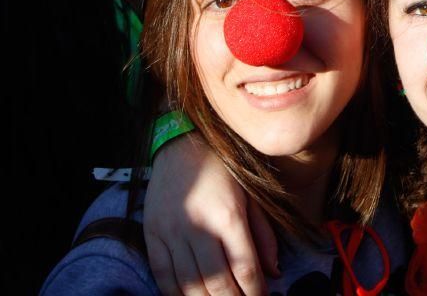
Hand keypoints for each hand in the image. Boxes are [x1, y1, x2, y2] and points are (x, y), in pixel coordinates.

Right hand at [143, 134, 278, 294]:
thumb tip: (275, 272)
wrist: (180, 145)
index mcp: (228, 216)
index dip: (255, 292)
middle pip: (217, 283)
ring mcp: (172, 232)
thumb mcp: (250, 195)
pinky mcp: (152, 234)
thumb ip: (263, 235)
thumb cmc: (221, 170)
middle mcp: (198, 227)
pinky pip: (162, 275)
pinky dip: (176, 293)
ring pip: (189, 284)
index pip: (245, 268)